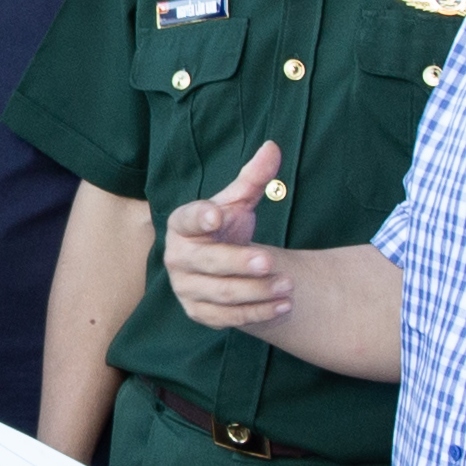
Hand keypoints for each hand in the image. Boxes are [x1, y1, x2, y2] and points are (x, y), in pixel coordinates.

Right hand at [162, 142, 290, 332]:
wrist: (225, 267)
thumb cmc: (228, 228)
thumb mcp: (240, 202)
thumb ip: (254, 177)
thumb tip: (273, 147)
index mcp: (182, 224)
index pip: (187, 219)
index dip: (200, 217)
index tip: (216, 215)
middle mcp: (177, 257)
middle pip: (208, 262)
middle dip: (239, 262)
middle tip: (269, 259)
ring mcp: (185, 288)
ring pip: (222, 293)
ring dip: (257, 291)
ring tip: (288, 283)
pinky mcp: (199, 313)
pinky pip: (228, 318)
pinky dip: (258, 313)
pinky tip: (283, 305)